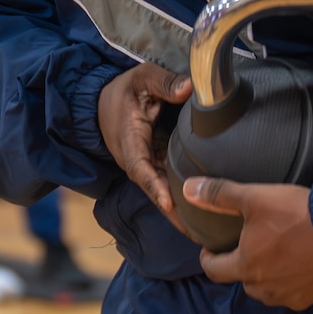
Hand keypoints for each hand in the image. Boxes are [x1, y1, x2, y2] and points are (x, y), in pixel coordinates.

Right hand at [98, 62, 190, 222]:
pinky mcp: (159, 164)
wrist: (105, 102)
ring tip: (207, 235)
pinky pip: (172, 184)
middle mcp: (138, 160)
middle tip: (199, 234)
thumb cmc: (125, 91)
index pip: (141, 169)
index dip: (155, 187)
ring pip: (166, 192)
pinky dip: (186, 200)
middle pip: (157, 191)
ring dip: (183, 214)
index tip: (169, 204)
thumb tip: (188, 89)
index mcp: (130, 142)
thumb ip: (164, 82)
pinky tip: (206, 215)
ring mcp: (149, 165)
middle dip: (176, 214)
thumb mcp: (141, 78)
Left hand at [189, 178, 312, 308]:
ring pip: (268, 289)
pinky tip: (300, 263)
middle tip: (251, 245)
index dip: (208, 258)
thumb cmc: (296, 216)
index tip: (210, 249)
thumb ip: (219, 195)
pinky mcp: (312, 297)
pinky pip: (293, 292)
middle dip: (242, 265)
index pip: (214, 270)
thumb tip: (188, 189)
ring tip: (276, 253)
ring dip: (267, 275)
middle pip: (243, 280)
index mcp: (246, 266)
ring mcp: (289, 296)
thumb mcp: (255, 198)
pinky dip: (291, 280)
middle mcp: (264, 289)